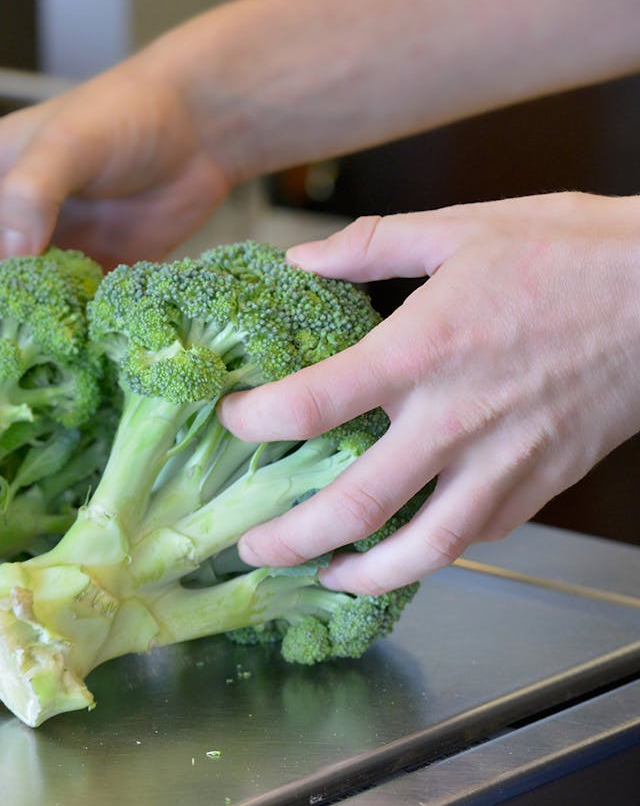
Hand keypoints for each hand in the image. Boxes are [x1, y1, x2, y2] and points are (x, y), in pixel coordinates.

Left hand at [219, 192, 639, 593]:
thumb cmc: (576, 254)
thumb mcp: (462, 227)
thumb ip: (371, 244)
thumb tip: (302, 258)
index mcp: (421, 352)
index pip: (309, 405)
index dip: (253, 420)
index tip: (229, 419)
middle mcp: (455, 420)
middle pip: (354, 505)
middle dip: (290, 538)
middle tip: (249, 548)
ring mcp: (504, 461)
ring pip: (423, 549)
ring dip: (362, 574)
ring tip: (324, 577)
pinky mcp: (543, 482)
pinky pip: (478, 534)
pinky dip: (435, 550)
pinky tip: (407, 545)